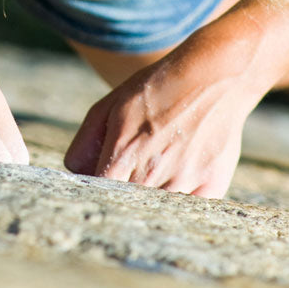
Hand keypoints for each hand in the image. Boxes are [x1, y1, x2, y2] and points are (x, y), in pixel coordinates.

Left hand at [64, 55, 254, 197]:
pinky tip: (181, 177)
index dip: (96, 191)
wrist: (213, 77)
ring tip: (159, 171)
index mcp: (124, 151)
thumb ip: (84, 144)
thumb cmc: (156, 89)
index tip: (102, 184)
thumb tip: (76, 175)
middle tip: (133, 175)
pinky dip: (181, 201)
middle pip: (126, 204)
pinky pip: (189, 209)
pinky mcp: (212, 184)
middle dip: (124, 194)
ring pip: (157, 210)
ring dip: (152, 199)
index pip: (98, 193)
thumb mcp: (108, 106)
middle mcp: (153, 171)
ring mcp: (184, 180)